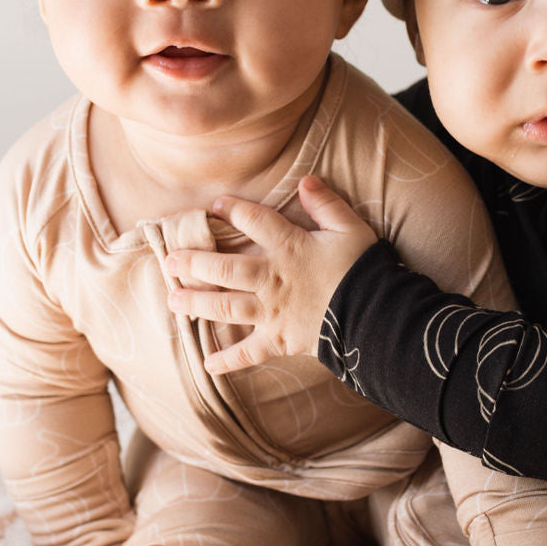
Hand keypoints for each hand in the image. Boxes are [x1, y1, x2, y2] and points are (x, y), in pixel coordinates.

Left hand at [164, 176, 377, 374]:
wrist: (377, 316)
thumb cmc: (364, 269)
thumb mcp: (351, 229)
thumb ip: (327, 204)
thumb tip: (305, 181)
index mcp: (289, 248)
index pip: (254, 222)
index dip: (234, 210)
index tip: (215, 205)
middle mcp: (272, 279)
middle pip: (224, 268)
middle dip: (193, 263)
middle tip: (169, 260)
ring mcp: (272, 313)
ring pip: (226, 307)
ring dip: (196, 303)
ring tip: (172, 300)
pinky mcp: (279, 341)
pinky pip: (248, 353)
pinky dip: (227, 361)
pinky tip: (207, 364)